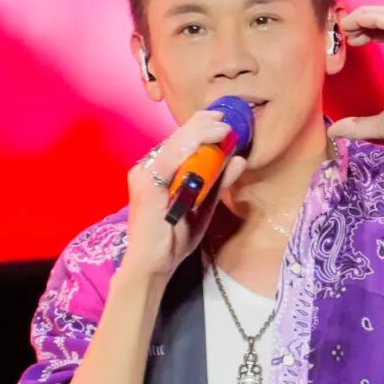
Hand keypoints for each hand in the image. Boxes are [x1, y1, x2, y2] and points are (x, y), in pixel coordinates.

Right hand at [122, 110, 247, 282]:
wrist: (153, 265)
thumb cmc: (174, 240)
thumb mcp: (203, 208)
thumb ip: (218, 183)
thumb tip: (238, 159)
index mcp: (159, 172)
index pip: (180, 143)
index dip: (201, 128)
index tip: (222, 122)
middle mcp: (148, 168)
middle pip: (178, 138)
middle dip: (203, 124)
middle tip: (225, 118)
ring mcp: (144, 173)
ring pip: (175, 143)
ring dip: (202, 132)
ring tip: (224, 128)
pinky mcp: (146, 182)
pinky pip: (171, 157)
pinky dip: (192, 146)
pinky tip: (210, 140)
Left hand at [329, 5, 383, 143]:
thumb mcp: (383, 124)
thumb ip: (358, 126)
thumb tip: (333, 131)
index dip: (366, 32)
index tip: (349, 40)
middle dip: (362, 20)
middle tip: (343, 29)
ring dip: (364, 14)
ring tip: (346, 23)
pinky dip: (370, 17)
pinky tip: (355, 23)